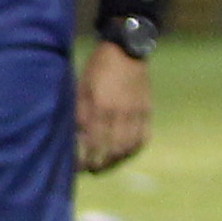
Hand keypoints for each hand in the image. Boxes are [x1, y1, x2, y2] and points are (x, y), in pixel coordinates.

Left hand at [76, 43, 150, 172]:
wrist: (126, 50)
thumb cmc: (97, 68)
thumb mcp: (81, 88)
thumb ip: (78, 113)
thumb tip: (74, 138)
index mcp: (100, 106)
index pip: (92, 143)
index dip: (84, 159)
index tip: (76, 168)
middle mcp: (120, 113)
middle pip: (111, 150)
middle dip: (100, 165)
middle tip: (90, 170)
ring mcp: (136, 113)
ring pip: (128, 147)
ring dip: (116, 161)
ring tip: (105, 166)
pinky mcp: (147, 110)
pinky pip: (143, 137)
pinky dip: (133, 150)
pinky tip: (124, 154)